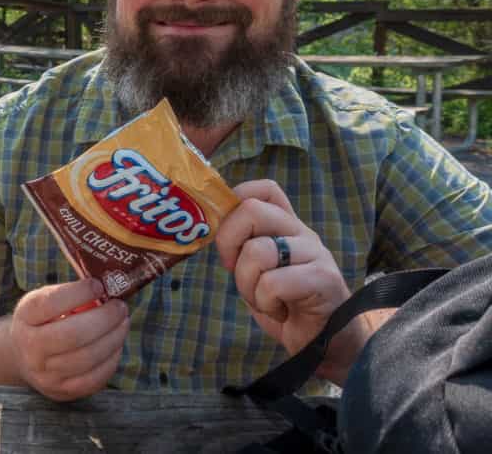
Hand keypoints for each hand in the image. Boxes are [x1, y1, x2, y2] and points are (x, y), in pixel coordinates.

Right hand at [9, 279, 128, 400]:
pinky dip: (111, 360)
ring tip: (123, 323)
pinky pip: (94, 379)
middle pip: (73, 335)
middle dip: (104, 319)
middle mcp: (30, 348)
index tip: (99, 286)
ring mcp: (45, 374)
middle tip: (120, 307)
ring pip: (87, 358)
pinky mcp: (61, 391)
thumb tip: (108, 284)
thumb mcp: (43, 301)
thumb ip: (68, 294)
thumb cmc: (42, 321)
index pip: (50, 304)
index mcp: (25, 317)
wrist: (23, 356)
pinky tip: (116, 345)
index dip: (78, 293)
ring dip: (113, 338)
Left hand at [214, 180, 354, 366]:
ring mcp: (315, 253)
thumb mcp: (255, 271)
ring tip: (264, 299)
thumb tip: (208, 225)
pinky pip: (273, 283)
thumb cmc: (286, 305)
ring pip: (258, 250)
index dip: (235, 202)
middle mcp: (301, 232)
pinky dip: (266, 302)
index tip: (226, 239)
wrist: (327, 344)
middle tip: (234, 271)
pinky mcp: (324, 278)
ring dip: (247, 283)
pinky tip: (280, 311)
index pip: (264, 189)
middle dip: (228, 243)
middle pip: (252, 210)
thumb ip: (240, 247)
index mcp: (285, 226)